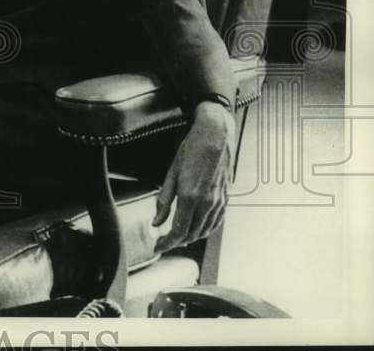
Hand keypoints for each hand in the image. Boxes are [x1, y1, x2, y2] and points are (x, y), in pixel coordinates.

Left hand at [152, 101, 235, 253]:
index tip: (158, 247)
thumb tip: (156, 222)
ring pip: (205, 231)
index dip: (167, 243)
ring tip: (178, 237)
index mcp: (190, 196)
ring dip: (191, 238)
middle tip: (164, 242)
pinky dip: (206, 230)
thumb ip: (164, 200)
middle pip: (192, 235)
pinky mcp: (226, 198)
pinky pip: (217, 222)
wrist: (215, 135)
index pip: (178, 231)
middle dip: (176, 242)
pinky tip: (198, 229)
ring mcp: (219, 201)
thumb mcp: (171, 173)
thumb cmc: (191, 150)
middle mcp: (207, 203)